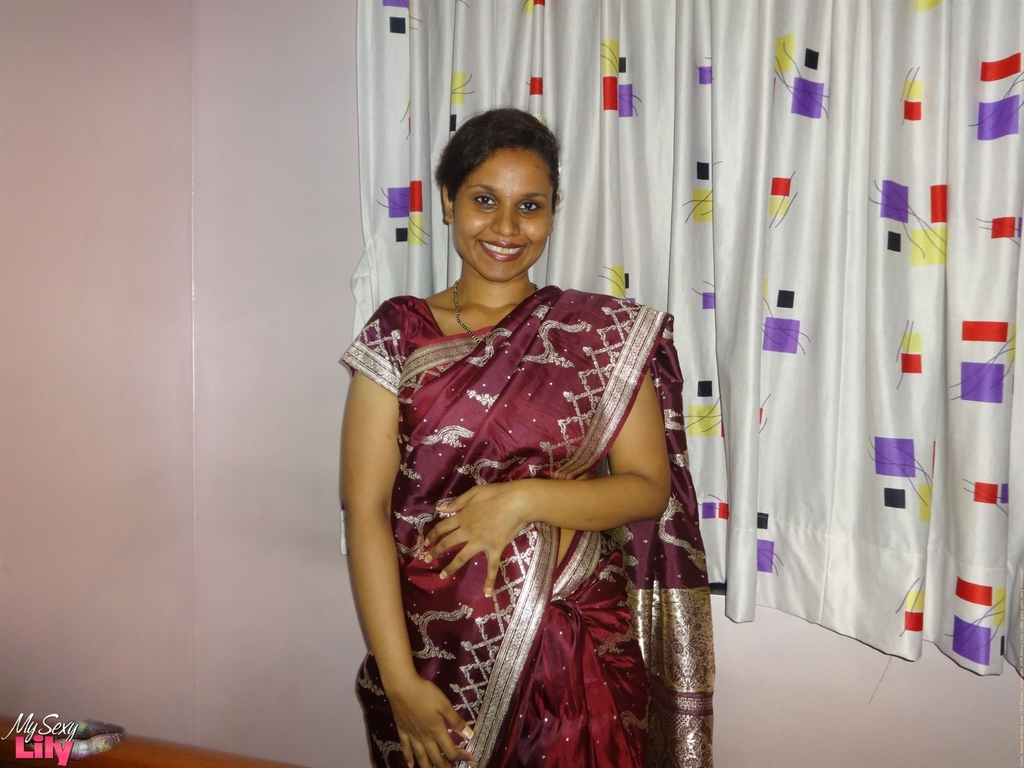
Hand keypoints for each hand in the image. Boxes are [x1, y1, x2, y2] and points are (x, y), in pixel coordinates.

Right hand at [388, 674, 474, 766]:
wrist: (402, 688)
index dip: (461, 756)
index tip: (471, 759)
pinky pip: (405, 748)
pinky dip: (408, 758)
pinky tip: (410, 765)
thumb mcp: (444, 704)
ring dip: (428, 767)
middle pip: (436, 757)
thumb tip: (470, 736)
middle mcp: (425, 738)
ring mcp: (412, 735)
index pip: (451, 750)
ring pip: (421, 756)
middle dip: (446, 766)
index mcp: (436, 731)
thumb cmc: (425, 694)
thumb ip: (456, 721)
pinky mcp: (402, 730)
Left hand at [425, 481, 533, 596]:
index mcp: (462, 517)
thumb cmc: (497, 494)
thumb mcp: (474, 492)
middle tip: (428, 559)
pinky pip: (491, 567)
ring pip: (461, 557)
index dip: (432, 536)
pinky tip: (486, 592)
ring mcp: (480, 542)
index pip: (442, 528)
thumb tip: (440, 509)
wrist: (518, 501)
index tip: (426, 542)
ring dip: (451, 568)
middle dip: (436, 552)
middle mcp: (468, 531)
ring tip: (443, 576)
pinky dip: (489, 580)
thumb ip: (457, 502)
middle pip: (447, 544)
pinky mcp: (494, 548)